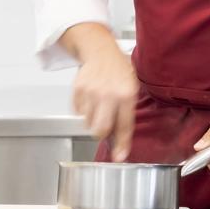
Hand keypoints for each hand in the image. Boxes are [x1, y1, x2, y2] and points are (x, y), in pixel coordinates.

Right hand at [71, 43, 138, 161]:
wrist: (101, 50)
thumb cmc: (119, 71)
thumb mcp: (131, 89)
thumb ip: (127, 114)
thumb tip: (120, 143)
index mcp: (126, 95)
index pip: (124, 126)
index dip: (121, 145)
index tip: (119, 157)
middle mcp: (108, 94)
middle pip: (100, 129)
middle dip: (101, 134)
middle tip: (104, 128)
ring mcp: (91, 92)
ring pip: (87, 123)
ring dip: (92, 121)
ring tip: (98, 106)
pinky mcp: (78, 90)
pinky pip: (78, 112)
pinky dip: (83, 111)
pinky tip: (90, 99)